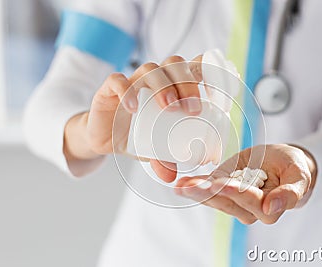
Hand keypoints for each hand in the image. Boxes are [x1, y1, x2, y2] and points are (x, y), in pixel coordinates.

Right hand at [63, 55, 202, 180]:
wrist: (105, 138)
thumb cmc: (137, 136)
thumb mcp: (154, 150)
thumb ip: (163, 160)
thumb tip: (171, 176)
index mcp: (173, 88)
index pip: (193, 67)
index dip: (208, 72)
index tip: (216, 95)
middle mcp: (155, 80)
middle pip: (174, 64)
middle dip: (187, 83)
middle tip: (192, 109)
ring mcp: (133, 82)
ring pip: (151, 69)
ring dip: (163, 85)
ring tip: (169, 107)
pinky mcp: (109, 89)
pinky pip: (117, 81)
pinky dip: (127, 91)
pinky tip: (133, 107)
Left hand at [175, 144, 316, 223]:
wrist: (283, 164)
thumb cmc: (293, 168)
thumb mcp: (299, 176)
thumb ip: (290, 194)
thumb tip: (271, 208)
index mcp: (268, 207)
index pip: (249, 200)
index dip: (234, 192)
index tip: (220, 183)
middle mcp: (248, 209)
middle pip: (226, 201)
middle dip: (207, 193)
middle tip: (190, 186)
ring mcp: (234, 201)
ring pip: (214, 197)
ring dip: (196, 191)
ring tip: (181, 185)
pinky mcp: (223, 190)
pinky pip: (209, 190)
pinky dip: (195, 185)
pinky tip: (182, 184)